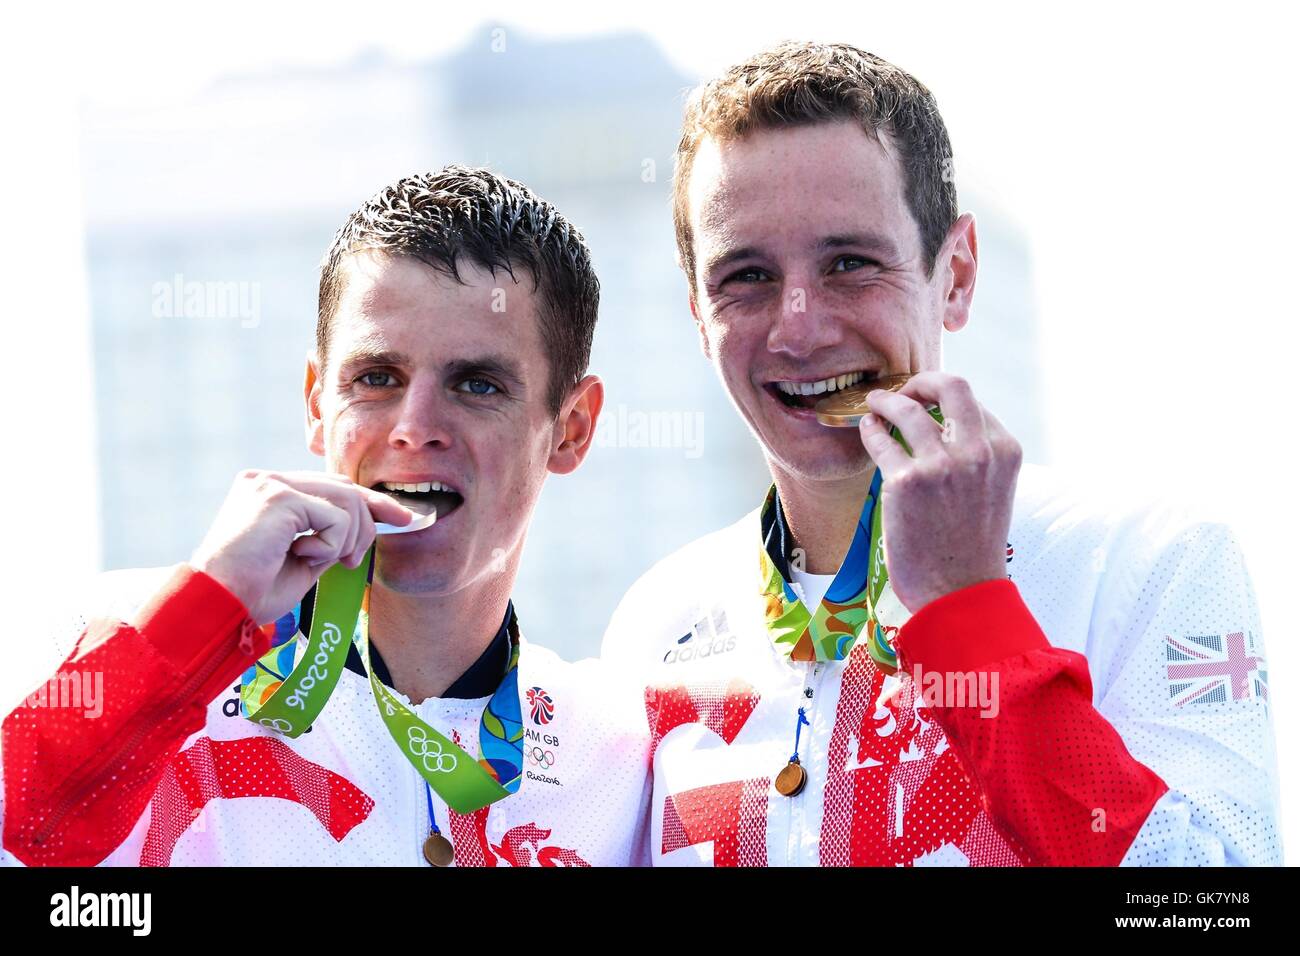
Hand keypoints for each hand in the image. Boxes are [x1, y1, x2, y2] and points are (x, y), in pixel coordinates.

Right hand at [190, 470, 416, 624]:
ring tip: (324, 561)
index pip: (331, 486)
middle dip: (368, 520)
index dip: (369, 501)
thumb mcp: (303, 560)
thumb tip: (366, 527)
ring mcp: (271, 484)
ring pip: (346, 500)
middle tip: (352, 560)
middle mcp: (267, 479)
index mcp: (268, 491)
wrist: (218, 605)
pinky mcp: (278, 496)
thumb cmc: (253, 591)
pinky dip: (330, 544)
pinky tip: (301, 555)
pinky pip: (335, 517)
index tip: (400, 517)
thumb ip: (329, 537)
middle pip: (344, 487)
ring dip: (347, 539)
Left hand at [857, 372, 1020, 612]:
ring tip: (875, 403)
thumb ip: (976, 457)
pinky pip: (880, 439)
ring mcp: (941, 465)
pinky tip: (867, 430)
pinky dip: (870, 429)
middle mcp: (977, 451)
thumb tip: (943, 428)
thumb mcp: (993, 491)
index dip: (944, 397)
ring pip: (907, 407)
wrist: (961, 594)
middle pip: (950, 385)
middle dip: (921, 380)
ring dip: (886, 400)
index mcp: (1005, 451)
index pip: (972, 402)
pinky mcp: (905, 483)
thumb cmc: (972, 548)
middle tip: (903, 390)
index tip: (926, 401)